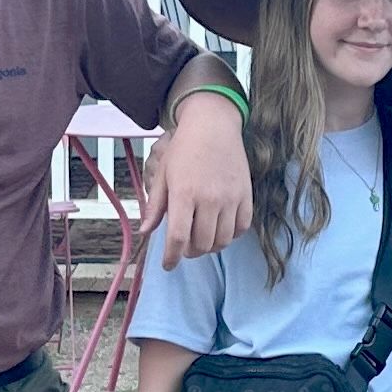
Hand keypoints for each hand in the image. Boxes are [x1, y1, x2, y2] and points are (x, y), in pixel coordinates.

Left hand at [140, 95, 253, 263]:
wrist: (213, 125)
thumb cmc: (184, 149)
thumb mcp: (163, 174)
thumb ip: (155, 206)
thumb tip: (146, 232)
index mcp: (183, 194)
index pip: (177, 238)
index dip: (171, 257)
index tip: (168, 265)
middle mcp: (208, 199)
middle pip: (200, 244)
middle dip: (189, 252)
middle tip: (184, 247)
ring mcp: (230, 198)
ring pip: (222, 240)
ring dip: (209, 247)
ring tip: (202, 239)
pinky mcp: (246, 195)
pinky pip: (241, 228)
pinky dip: (230, 235)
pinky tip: (221, 229)